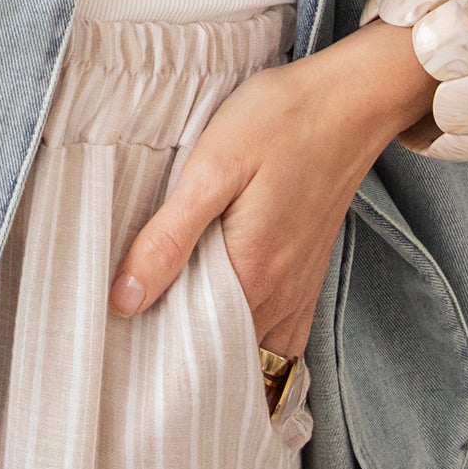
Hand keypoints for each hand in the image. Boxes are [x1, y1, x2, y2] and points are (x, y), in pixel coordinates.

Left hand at [104, 0, 467, 357]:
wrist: (350, 102)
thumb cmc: (280, 122)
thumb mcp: (212, 168)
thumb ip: (169, 237)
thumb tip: (124, 301)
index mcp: (249, 275)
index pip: (192, 352)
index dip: (151, 359)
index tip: (116, 355)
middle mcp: (278, 298)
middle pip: (222, 361)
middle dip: (178, 367)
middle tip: (130, 352)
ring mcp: (297, 291)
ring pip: (251, 354)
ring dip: (212, 357)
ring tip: (164, 342)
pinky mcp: (306, 277)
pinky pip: (278, 338)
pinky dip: (248, 344)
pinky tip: (217, 326)